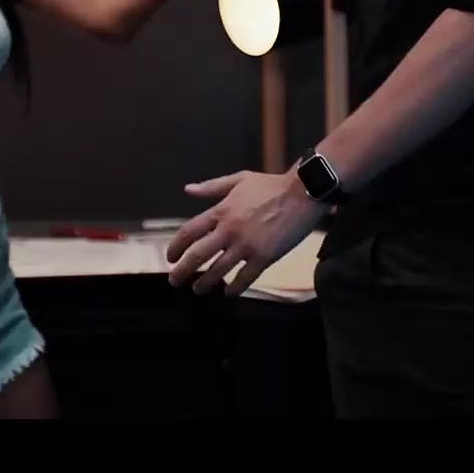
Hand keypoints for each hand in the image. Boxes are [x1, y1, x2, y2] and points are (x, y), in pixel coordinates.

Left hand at [165, 169, 323, 296]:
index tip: (170, 258)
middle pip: (197, 256)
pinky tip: (228, 292)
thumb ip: (212, 187)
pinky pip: (244, 278)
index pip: (189, 232)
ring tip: (198, 290)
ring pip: (218, 271)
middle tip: (174, 281)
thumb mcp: (239, 179)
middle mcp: (229, 230)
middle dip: (182, 272)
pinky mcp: (264, 257)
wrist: (303, 193)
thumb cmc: (271, 185)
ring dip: (204, 284)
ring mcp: (246, 245)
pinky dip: (234, 288)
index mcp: (221, 211)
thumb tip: (187, 190)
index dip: (175, 247)